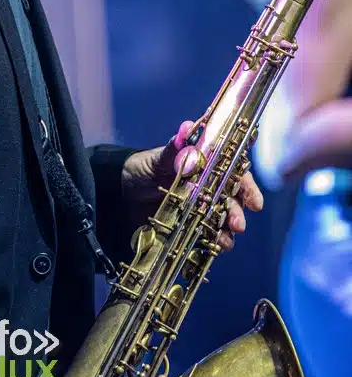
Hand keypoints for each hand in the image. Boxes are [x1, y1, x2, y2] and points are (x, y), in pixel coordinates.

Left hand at [121, 120, 263, 250]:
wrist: (122, 192)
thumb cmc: (145, 168)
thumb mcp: (158, 158)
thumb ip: (174, 148)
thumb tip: (186, 128)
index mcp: (206, 167)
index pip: (235, 174)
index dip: (247, 187)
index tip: (254, 202)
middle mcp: (208, 189)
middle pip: (232, 201)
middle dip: (238, 213)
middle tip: (237, 224)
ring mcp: (200, 210)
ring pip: (222, 222)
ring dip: (227, 233)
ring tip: (224, 241)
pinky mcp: (189, 228)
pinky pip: (205, 238)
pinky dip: (211, 244)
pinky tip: (212, 249)